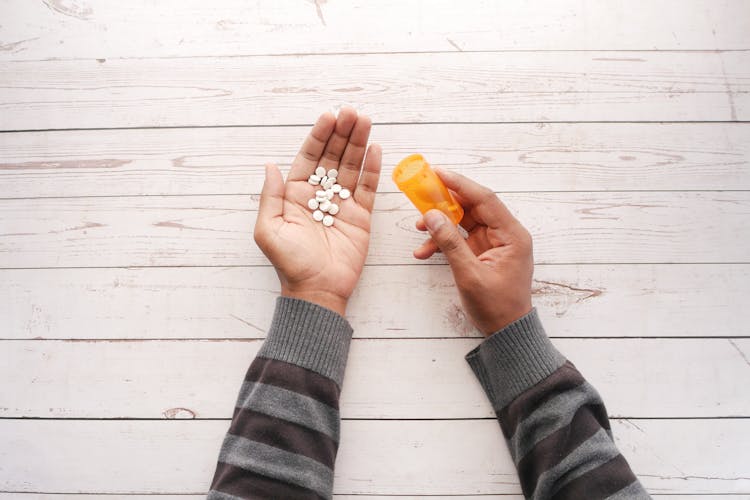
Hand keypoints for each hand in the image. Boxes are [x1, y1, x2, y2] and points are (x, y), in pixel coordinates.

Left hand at [254, 108, 381, 315]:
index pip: (309, 158)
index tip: (328, 116)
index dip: (319, 137)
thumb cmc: (289, 263)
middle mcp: (319, 195)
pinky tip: (376, 148)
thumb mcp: (269, 229)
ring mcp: (342, 204)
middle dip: (342, 133)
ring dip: (358, 143)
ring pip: (351, 167)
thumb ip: (270, 196)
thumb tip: (269, 165)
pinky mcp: (361, 216)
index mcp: (295, 195)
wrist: (317, 290)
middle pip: (333, 157)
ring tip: (365, 121)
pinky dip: (372, 168)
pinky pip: (367, 188)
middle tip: (351, 111)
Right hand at [413, 169, 532, 334]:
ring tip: (419, 227)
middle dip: (446, 201)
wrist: (506, 332)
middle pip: (473, 206)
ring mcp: (493, 243)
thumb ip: (450, 243)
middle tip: (422, 192)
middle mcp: (505, 234)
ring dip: (441, 223)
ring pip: (463, 221)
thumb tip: (432, 216)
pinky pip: (460, 238)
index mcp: (512, 235)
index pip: (484, 199)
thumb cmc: (497, 307)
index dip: (460, 184)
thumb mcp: (470, 275)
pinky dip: (443, 242)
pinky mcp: (483, 252)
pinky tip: (424, 251)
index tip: (437, 173)